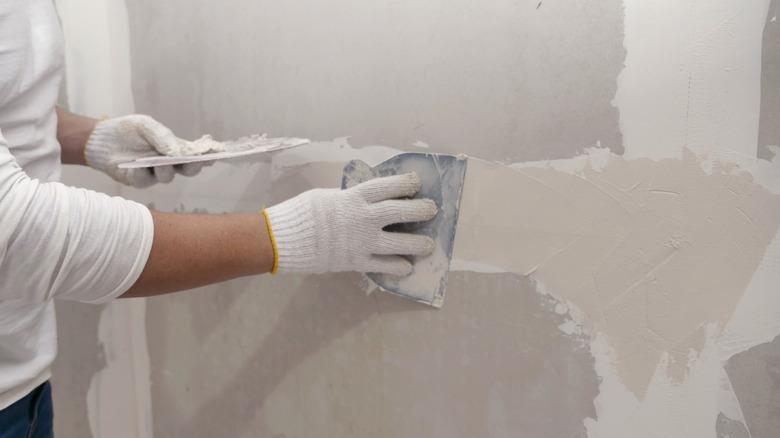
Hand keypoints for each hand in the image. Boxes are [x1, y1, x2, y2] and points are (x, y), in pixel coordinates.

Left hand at [84, 115, 209, 187]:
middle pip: (188, 171)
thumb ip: (163, 138)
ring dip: (165, 169)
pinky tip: (134, 166)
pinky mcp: (138, 181)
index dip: (208, 156)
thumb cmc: (128, 131)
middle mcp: (168, 164)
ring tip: (158, 162)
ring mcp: (154, 174)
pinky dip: (140, 172)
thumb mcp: (147, 126)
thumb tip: (178, 152)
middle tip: (193, 162)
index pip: (196, 155)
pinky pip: (144, 181)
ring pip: (168, 177)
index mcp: (175, 150)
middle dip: (193, 167)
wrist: (102, 139)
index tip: (218, 153)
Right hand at [263, 173, 437, 275]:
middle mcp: (364, 218)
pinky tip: (407, 267)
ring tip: (428, 245)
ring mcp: (362, 242)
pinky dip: (397, 267)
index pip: (388, 187)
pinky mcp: (356, 261)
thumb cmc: (303, 212)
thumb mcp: (328, 197)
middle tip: (432, 210)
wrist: (285, 239)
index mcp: (355, 197)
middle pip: (400, 212)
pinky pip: (383, 266)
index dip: (405, 183)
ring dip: (417, 244)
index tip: (417, 182)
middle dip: (420, 210)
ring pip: (398, 243)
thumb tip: (364, 202)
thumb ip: (349, 199)